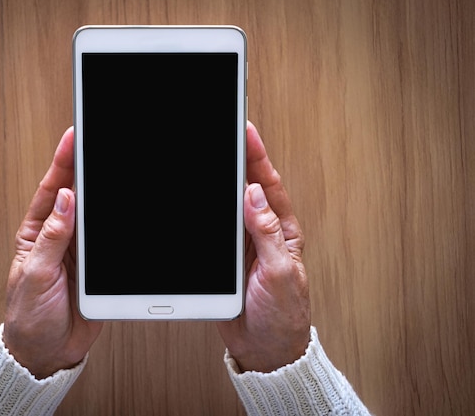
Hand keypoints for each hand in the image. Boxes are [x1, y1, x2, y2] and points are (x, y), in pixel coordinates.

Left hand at [3, 127, 102, 378]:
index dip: (63, 162)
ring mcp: (81, 250)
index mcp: (37, 233)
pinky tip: (128, 210)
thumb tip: (65, 200)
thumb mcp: (35, 276)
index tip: (74, 137)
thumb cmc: (29, 316)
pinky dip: (119, 225)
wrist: (48, 352)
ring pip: (97, 214)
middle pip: (77, 194)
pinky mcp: (99, 266)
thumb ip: (51, 239)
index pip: (52, 189)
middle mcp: (60, 236)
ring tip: (116, 164)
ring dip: (106, 192)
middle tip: (99, 139)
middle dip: (87, 166)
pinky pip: (111, 240)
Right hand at [217, 121, 310, 372]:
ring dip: (216, 182)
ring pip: (225, 205)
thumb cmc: (284, 316)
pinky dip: (202, 215)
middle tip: (221, 130)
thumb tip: (253, 195)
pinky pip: (211, 230)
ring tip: (206, 155)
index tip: (245, 130)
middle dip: (234, 157)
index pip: (267, 185)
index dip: (256, 156)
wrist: (265, 349)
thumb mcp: (281, 274)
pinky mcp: (223, 259)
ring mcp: (240, 244)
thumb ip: (268, 235)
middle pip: (244, 187)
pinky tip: (195, 201)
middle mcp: (261, 232)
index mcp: (283, 230)